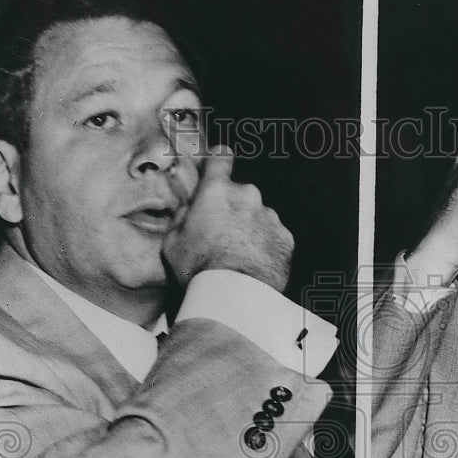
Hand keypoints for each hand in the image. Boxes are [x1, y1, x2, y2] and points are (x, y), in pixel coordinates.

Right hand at [163, 146, 293, 292]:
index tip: (218, 162)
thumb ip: (182, 215)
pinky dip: (265, 245)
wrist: (235, 297)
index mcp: (216, 191)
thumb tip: (189, 206)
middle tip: (221, 235)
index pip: (220, 159)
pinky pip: (273, 236)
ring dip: (250, 228)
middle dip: (232, 208)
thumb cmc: (198, 269)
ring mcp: (270, 217)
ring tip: (237, 256)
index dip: (218, 160)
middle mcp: (247, 196)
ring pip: (258, 216)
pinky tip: (253, 263)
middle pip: (239, 194)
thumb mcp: (173, 241)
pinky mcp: (285, 238)